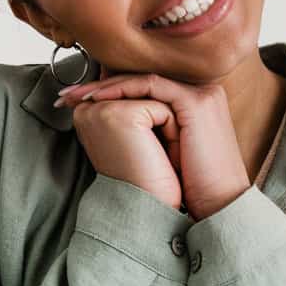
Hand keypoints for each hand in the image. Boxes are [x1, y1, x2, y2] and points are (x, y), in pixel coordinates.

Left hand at [58, 68, 251, 220]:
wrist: (220, 205)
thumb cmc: (193, 188)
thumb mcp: (166, 154)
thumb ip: (148, 133)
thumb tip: (112, 128)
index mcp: (194, 104)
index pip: (145, 87)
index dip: (109, 90)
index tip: (75, 101)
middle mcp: (199, 93)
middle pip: (142, 79)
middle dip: (99, 84)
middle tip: (65, 95)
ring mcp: (200, 94)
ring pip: (143, 79)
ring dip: (105, 85)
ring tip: (75, 96)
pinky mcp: (195, 102)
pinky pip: (151, 86)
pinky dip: (121, 89)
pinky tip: (96, 99)